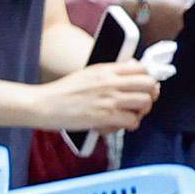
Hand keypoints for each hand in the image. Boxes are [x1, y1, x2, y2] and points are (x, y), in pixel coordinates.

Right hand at [35, 63, 159, 134]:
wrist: (43, 105)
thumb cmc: (62, 92)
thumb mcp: (87, 74)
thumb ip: (108, 73)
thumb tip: (129, 73)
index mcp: (106, 69)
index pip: (141, 68)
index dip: (148, 78)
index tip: (145, 86)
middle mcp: (110, 82)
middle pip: (149, 84)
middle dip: (151, 94)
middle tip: (143, 102)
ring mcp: (108, 99)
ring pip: (144, 102)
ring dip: (142, 111)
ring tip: (133, 115)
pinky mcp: (104, 116)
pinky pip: (132, 120)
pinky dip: (130, 125)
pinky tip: (122, 125)